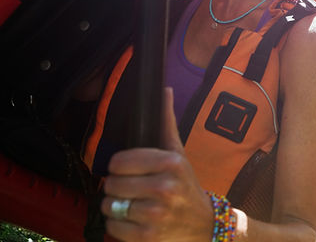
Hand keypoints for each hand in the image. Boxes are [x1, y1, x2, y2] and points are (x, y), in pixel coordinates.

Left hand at [101, 88, 213, 240]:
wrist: (204, 225)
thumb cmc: (186, 187)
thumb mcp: (179, 155)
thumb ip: (166, 124)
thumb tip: (165, 91)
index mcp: (171, 163)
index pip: (120, 160)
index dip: (120, 166)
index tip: (131, 170)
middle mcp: (165, 188)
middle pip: (111, 183)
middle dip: (116, 187)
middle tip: (132, 189)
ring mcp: (156, 214)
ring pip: (109, 205)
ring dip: (116, 206)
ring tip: (132, 205)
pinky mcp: (147, 236)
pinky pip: (113, 226)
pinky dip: (118, 225)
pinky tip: (134, 220)